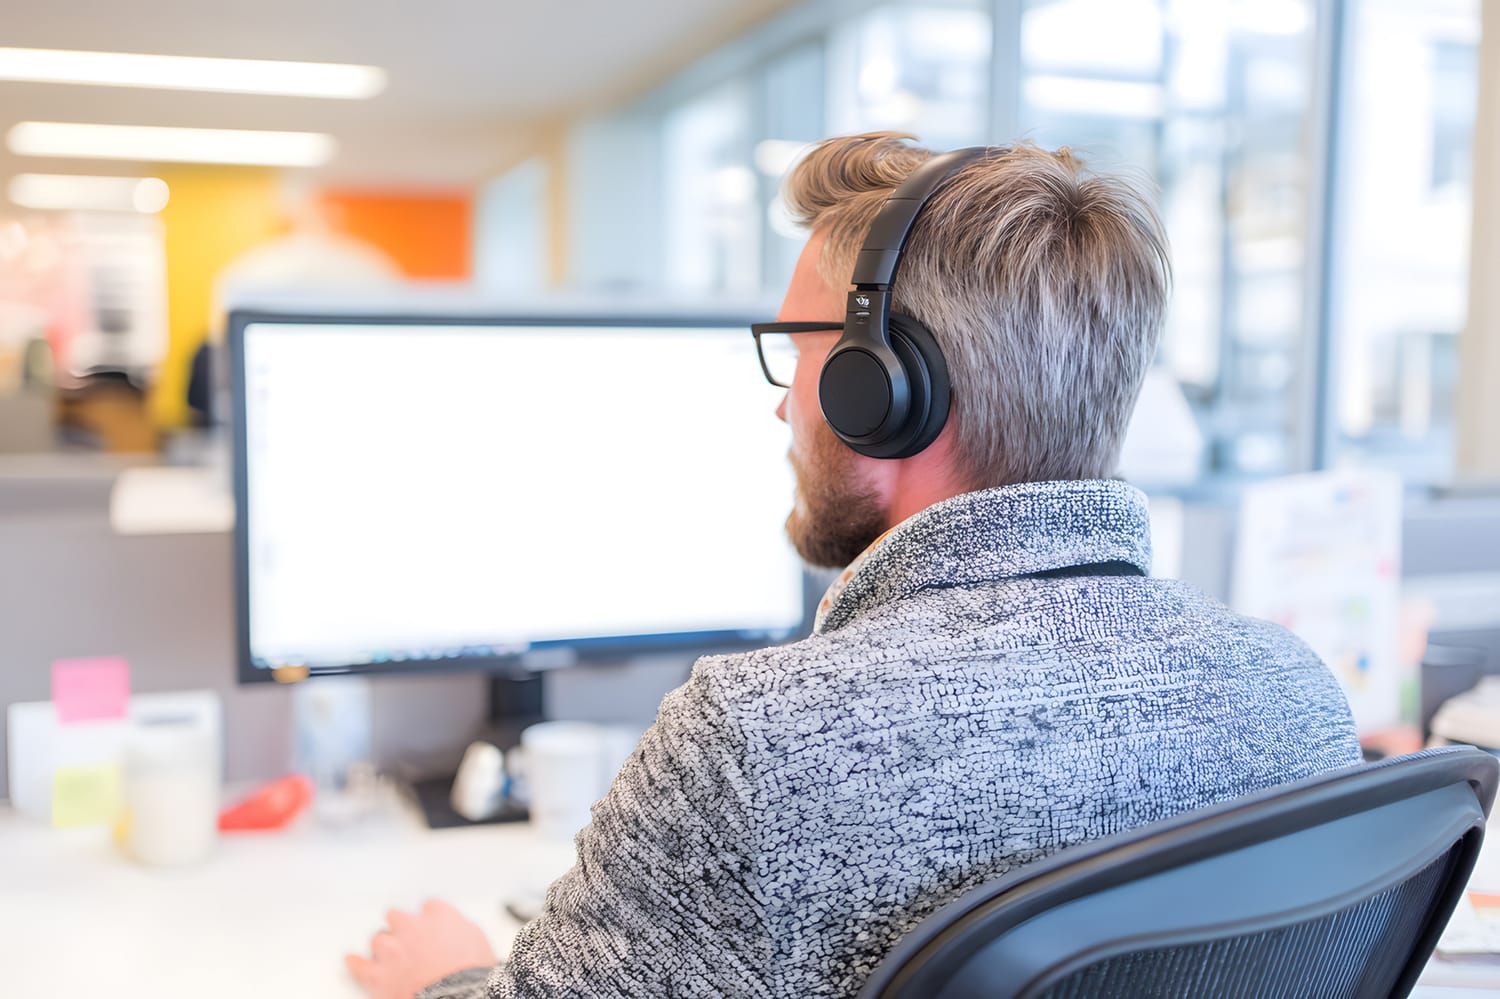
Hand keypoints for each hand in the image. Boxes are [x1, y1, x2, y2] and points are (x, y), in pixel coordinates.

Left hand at [345, 899, 498, 998]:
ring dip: (384, 947)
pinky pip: (358, 965)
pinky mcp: (378, 974)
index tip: (432, 929)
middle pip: (397, 917)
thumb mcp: (478, 940)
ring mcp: (392, 950)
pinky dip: (355, 964)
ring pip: (378, 939)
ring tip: (391, 958)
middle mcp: (411, 927)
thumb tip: (458, 930)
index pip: (430, 907)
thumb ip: (462, 928)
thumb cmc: (471, 973)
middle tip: (409, 942)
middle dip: (402, 928)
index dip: (430, 920)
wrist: (456, 997)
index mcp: (439, 916)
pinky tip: (352, 961)